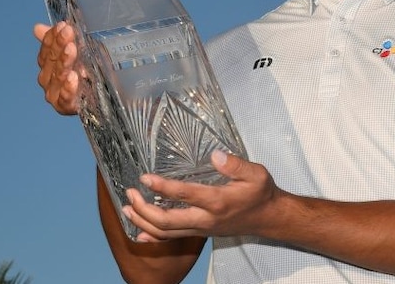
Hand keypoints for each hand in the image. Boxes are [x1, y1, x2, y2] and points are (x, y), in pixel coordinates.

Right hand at [33, 21, 81, 114]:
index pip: (46, 49)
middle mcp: (48, 79)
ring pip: (57, 77)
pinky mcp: (66, 107)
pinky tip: (73, 77)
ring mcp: (55, 94)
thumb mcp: (79, 52)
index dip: (53, 37)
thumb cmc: (89, 72)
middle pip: (51, 61)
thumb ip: (58, 40)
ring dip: (64, 62)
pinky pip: (65, 98)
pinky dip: (68, 88)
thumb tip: (37, 28)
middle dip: (59, 45)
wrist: (106, 97)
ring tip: (71, 50)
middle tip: (68, 33)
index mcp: (49, 65)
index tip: (63, 25)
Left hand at [122, 150, 282, 242]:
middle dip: (143, 209)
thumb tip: (215, 155)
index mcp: (217, 201)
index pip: (184, 195)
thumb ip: (235, 164)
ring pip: (165, 233)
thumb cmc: (260, 193)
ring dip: (143, 222)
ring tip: (127, 208)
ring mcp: (201, 229)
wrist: (267, 218)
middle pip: (166, 221)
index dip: (162, 187)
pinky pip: (171, 239)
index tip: (145, 178)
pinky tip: (139, 229)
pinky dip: (153, 236)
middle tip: (130, 193)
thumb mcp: (256, 173)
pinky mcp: (199, 232)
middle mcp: (206, 219)